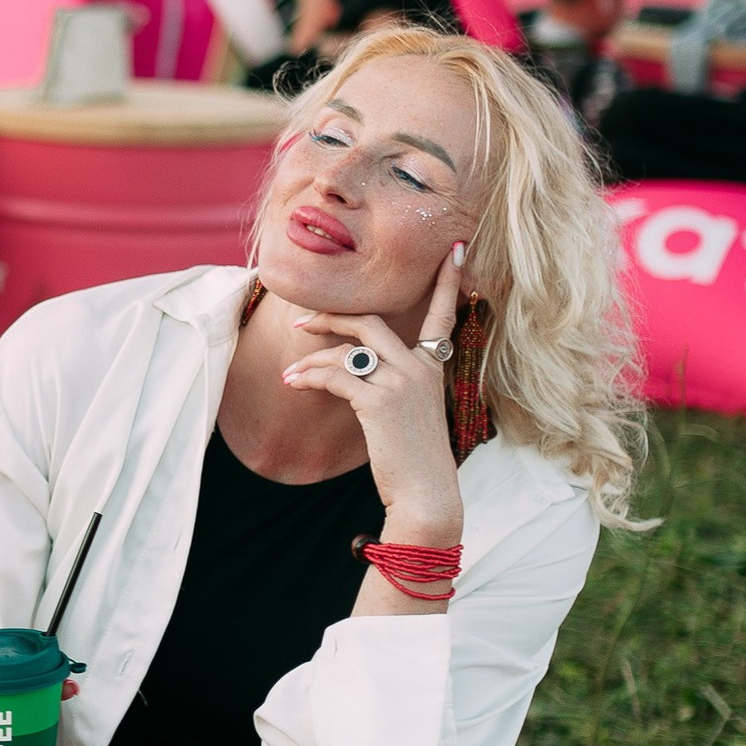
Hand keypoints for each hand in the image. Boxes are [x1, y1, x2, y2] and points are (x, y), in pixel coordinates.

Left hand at [281, 242, 465, 537]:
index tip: (453, 250)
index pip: (443, 314)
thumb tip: (353, 368)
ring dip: (311, 360)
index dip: (447, 282)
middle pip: (369, 321)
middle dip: (330, 317)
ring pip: (344, 351)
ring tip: (291, 373)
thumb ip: (395, 383)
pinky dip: (308, 377)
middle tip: (302, 322)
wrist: (426, 495)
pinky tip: (293, 382)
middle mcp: (420, 367)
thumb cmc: (416, 458)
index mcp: (434, 366)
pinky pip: (334, 375)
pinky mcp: (379, 401)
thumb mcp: (414, 412)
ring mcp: (401, 382)